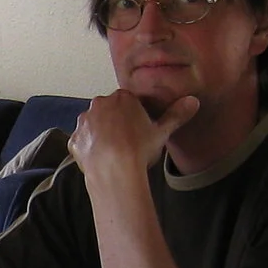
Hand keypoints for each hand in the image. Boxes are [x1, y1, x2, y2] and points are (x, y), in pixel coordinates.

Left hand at [71, 89, 197, 192]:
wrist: (113, 170)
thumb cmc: (139, 148)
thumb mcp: (162, 132)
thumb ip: (177, 115)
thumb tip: (193, 101)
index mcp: (122, 98)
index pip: (130, 103)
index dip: (136, 117)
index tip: (141, 131)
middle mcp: (99, 105)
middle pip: (110, 112)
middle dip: (117, 123)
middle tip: (129, 143)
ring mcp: (84, 122)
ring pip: (95, 125)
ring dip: (102, 135)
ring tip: (115, 153)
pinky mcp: (74, 140)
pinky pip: (83, 142)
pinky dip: (90, 149)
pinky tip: (101, 160)